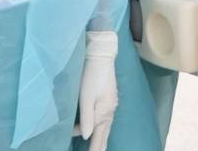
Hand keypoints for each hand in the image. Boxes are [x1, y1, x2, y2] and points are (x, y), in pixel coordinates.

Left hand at [78, 31, 118, 150]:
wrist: (101, 56)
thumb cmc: (91, 76)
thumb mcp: (86, 98)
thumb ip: (86, 118)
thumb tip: (86, 136)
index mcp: (105, 112)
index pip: (98, 136)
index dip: (93, 148)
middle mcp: (110, 110)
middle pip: (104, 133)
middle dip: (99, 146)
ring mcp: (111, 104)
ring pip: (105, 126)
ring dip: (100, 137)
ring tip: (97, 146)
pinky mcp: (109, 98)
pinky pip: (105, 118)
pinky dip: (100, 126)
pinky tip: (97, 126)